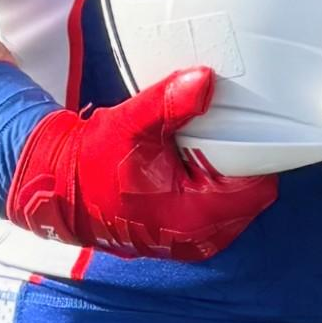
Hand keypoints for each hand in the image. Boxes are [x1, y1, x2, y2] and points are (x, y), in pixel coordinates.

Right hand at [7, 65, 278, 261]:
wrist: (62, 193)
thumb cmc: (92, 163)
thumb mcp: (130, 125)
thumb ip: (169, 103)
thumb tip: (204, 80)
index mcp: (193, 214)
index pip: (257, 184)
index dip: (259, 152)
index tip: (251, 122)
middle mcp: (201, 236)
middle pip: (253, 193)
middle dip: (245, 160)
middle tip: (229, 126)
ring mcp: (195, 242)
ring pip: (239, 203)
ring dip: (231, 174)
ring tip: (210, 143)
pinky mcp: (188, 238)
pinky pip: (222, 210)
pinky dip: (217, 186)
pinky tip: (199, 162)